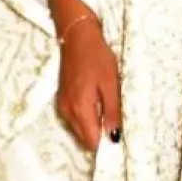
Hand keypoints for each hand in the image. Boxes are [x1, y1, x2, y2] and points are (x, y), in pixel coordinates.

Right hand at [55, 18, 121, 151]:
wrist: (77, 37)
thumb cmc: (97, 57)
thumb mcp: (111, 84)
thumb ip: (112, 111)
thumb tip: (114, 136)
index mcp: (80, 108)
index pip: (91, 141)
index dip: (105, 143)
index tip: (118, 137)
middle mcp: (67, 111)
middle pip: (84, 138)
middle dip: (100, 135)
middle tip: (116, 121)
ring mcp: (63, 106)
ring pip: (79, 130)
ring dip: (93, 126)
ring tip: (107, 109)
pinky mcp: (62, 99)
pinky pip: (75, 119)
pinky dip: (86, 117)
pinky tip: (97, 103)